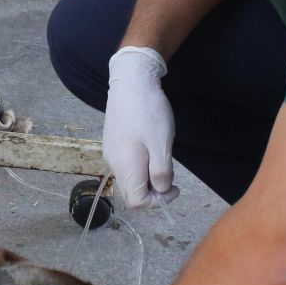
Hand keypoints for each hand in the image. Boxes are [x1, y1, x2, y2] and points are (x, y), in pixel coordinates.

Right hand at [104, 46, 177, 208]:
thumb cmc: (149, 112)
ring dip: (147, 178)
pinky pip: (126, 165)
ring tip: (161, 158)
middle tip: (170, 176)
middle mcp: (115, 164)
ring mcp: (111, 153)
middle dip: (152, 192)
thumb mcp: (162, 144)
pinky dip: (140, 166)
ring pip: (129, 179)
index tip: (174, 187)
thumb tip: (161, 190)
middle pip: (131, 193)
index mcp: (126, 167)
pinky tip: (150, 148)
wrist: (130, 82)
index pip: (136, 202)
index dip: (157, 201)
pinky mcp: (113, 143)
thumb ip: (161, 172)